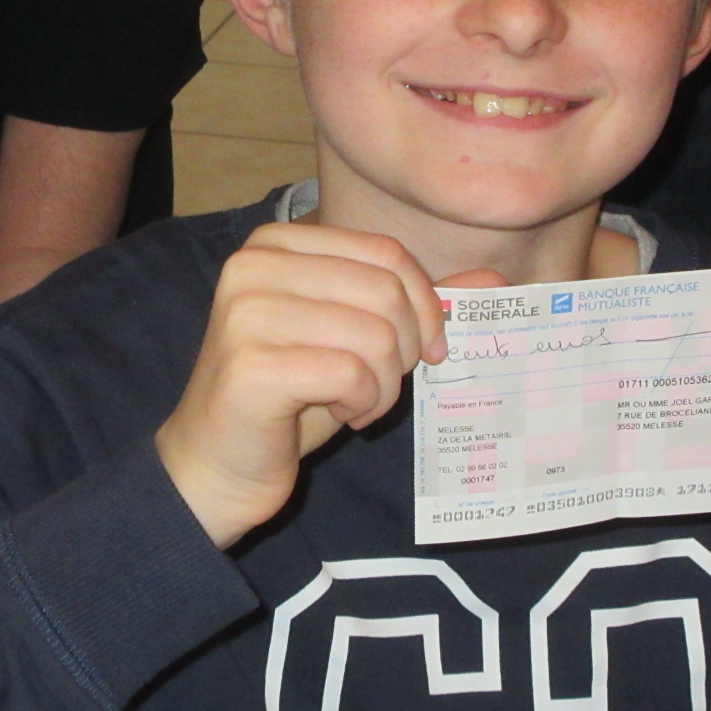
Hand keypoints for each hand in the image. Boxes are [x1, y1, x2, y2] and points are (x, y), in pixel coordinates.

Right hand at [156, 223, 451, 547]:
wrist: (214, 465)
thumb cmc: (288, 399)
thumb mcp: (354, 339)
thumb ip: (412, 306)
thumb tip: (495, 282)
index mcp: (276, 244)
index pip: (386, 253)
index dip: (424, 305)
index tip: (424, 351)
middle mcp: (253, 266)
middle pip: (385, 292)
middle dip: (404, 350)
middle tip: (379, 386)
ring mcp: (246, 313)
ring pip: (375, 335)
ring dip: (383, 385)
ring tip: (355, 404)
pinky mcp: (250, 365)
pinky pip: (352, 375)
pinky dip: (362, 405)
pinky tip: (337, 416)